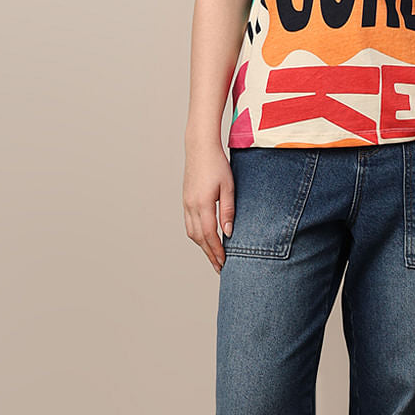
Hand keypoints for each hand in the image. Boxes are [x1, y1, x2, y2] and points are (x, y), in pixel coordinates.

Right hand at [183, 133, 233, 274]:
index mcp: (202, 203)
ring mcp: (186, 203)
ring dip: (202, 246)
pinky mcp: (186, 200)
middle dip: (209, 254)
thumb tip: (228, 233)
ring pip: (192, 232)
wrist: (199, 147)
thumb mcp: (228, 187)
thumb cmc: (217, 164)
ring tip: (213, 256)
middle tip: (219, 267)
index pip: (209, 235)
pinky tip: (205, 239)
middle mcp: (191, 206)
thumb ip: (228, 211)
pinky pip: (189, 223)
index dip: (216, 251)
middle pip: (198, 238)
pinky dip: (197, 235)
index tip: (224, 263)